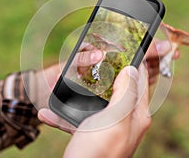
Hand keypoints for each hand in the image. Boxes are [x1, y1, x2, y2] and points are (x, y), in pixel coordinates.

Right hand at [39, 40, 178, 132]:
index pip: (141, 79)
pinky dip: (64, 116)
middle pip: (118, 87)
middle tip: (96, 56)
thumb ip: (125, 93)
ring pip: (95, 101)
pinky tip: (47, 113)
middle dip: (106, 72)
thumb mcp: (114, 119)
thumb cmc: (97, 153)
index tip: (132, 43)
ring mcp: (106, 127)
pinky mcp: (91, 135)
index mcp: (135, 114)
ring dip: (79, 92)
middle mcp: (124, 120)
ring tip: (67, 81)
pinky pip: (78, 119)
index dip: (139, 60)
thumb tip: (132, 69)